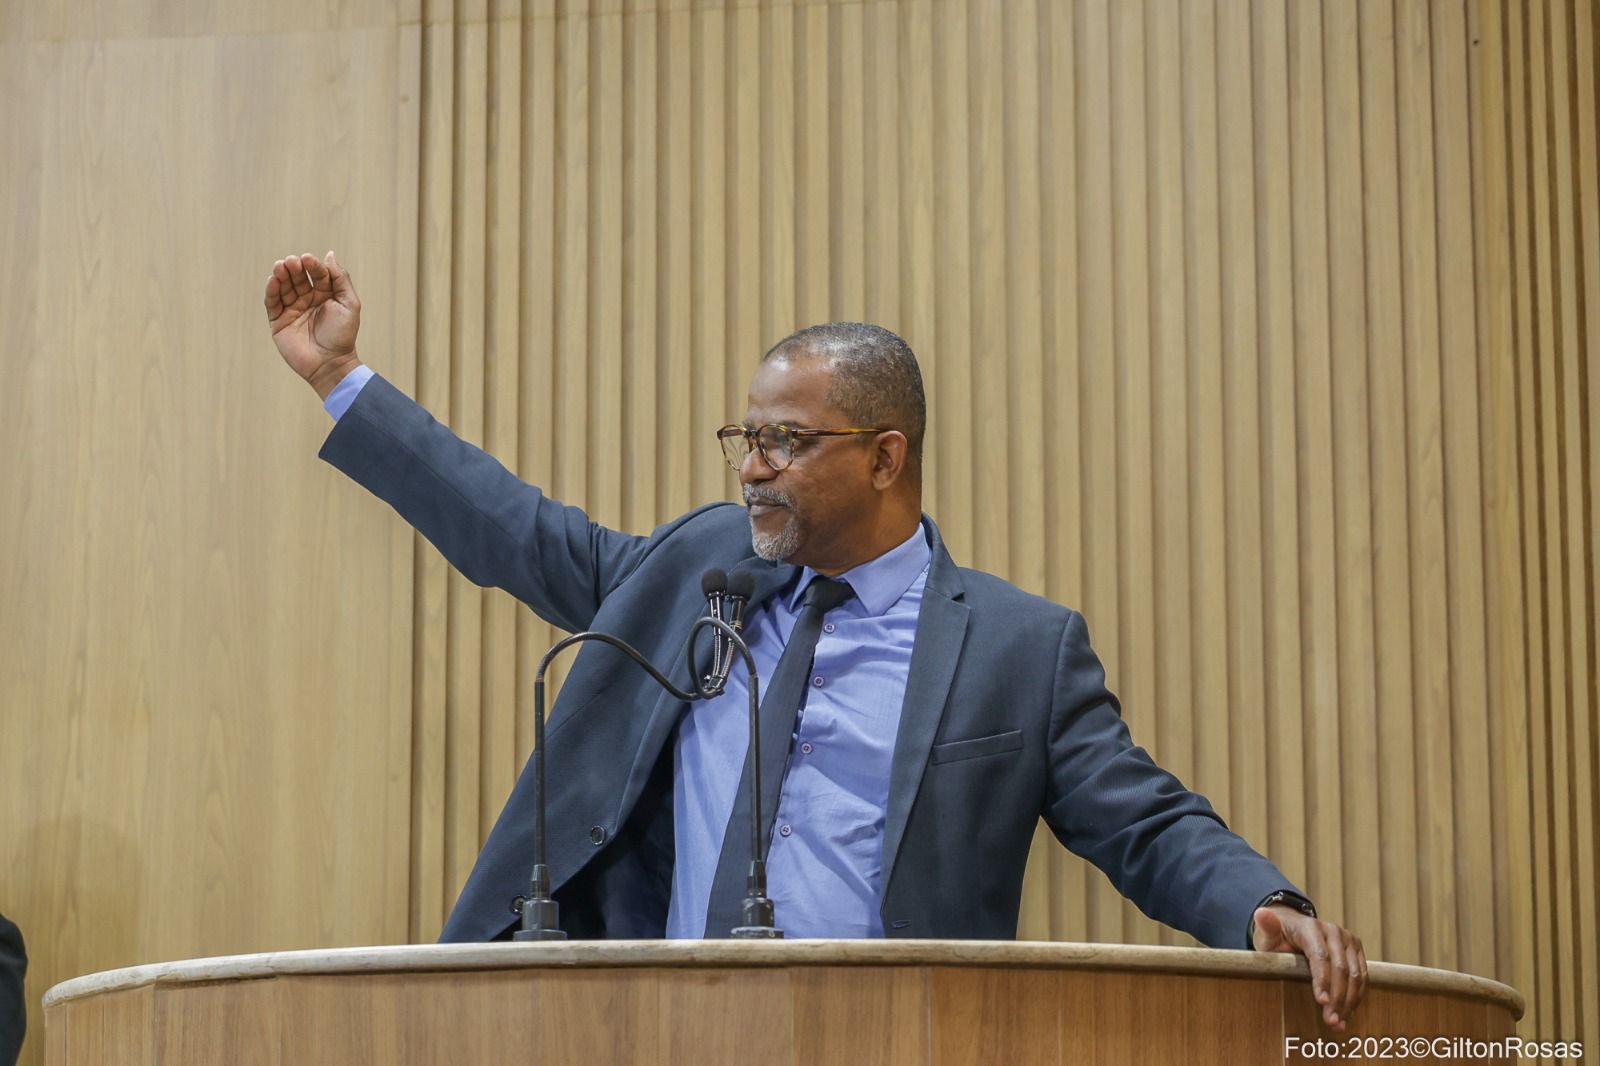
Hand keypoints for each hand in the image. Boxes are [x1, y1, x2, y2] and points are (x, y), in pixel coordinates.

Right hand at [264, 251, 362, 398]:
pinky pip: (273, 303)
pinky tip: (273, 280)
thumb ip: (340, 279)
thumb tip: (329, 254)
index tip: (308, 259)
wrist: (331, 364)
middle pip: (298, 278)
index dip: (312, 266)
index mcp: (326, 295)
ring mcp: (292, 310)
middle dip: (294, 268)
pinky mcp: (279, 322)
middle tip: (291, 262)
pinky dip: (272, 290)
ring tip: (280, 266)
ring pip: (284, 288)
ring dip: (281, 276)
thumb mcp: (349, 304)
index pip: (317, 274)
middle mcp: (308, 300)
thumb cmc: (343, 336)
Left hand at [1251, 905, 1367, 1030]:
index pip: (1320, 955)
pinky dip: (1356, 997)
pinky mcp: (1356, 950)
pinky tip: (1347, 1013)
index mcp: (1310, 927)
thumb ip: (1266, 927)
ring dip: (1349, 1001)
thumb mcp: (1267, 934)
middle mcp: (1333, 931)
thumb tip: (1260, 914)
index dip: (1322, 980)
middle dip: (1337, 997)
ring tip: (1338, 1022)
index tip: (1322, 1002)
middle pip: (1341, 967)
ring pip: (1355, 974)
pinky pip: (1362, 976)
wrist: (1293, 928)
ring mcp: (1348, 939)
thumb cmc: (1278, 936)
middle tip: (1330, 1020)